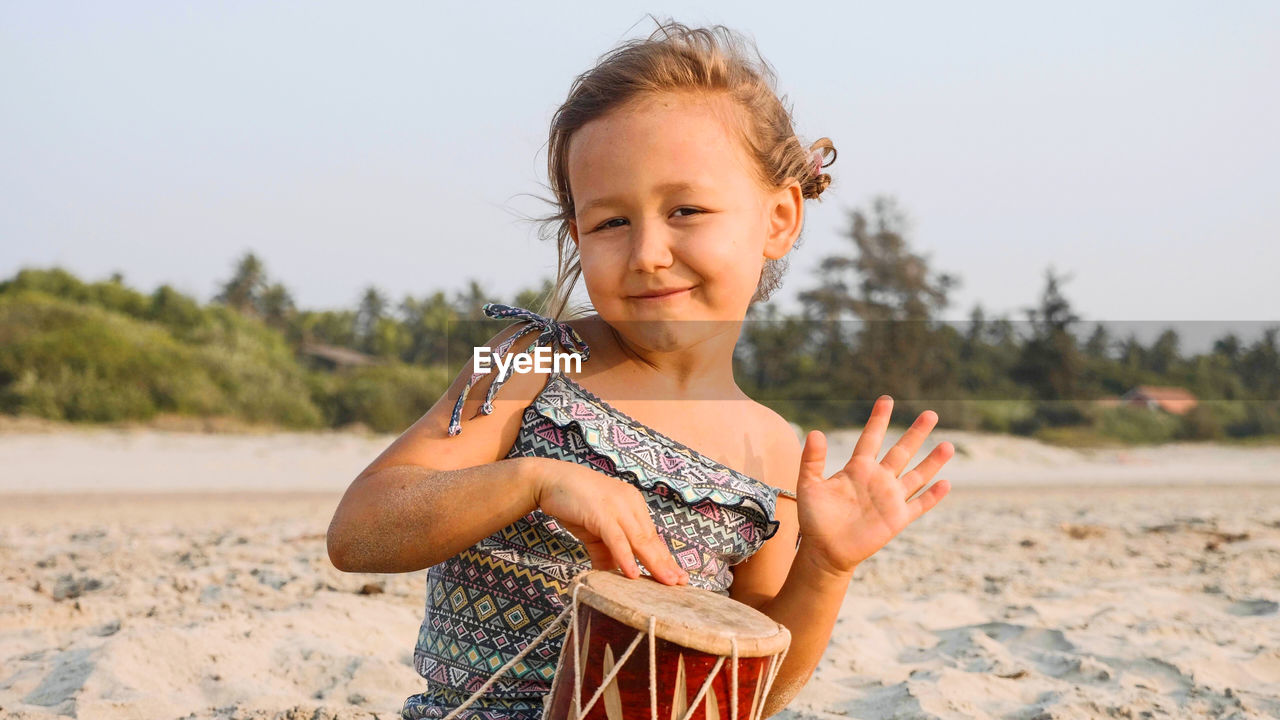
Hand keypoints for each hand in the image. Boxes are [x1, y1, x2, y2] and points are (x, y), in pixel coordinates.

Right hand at [533, 461, 688, 585]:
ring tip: (666, 583)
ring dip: (654, 563)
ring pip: (639, 540)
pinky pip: (616, 538)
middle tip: (680, 584)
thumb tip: (615, 576)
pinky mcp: (601, 512)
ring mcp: (617, 506)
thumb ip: (606, 551)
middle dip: (666, 563)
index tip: (678, 576)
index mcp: (632, 505)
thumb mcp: (595, 530)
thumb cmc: (573, 503)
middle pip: (651, 539)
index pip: (652, 537)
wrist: (548, 480)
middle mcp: (630, 503)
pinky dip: (625, 557)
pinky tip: (633, 573)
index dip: (665, 558)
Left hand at [796, 395, 952, 577]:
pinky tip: (946, 484)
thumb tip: (815, 432)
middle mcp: (877, 479)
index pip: (871, 438)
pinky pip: (919, 505)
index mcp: (857, 468)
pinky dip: (933, 496)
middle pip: (901, 451)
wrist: (825, 550)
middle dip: (916, 433)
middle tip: (931, 414)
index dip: (879, 420)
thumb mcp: (809, 485)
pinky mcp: (897, 519)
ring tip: (948, 445)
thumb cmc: (814, 518)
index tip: (886, 400)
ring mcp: (889, 498)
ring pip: (916, 475)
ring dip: (932, 461)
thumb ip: (812, 460)